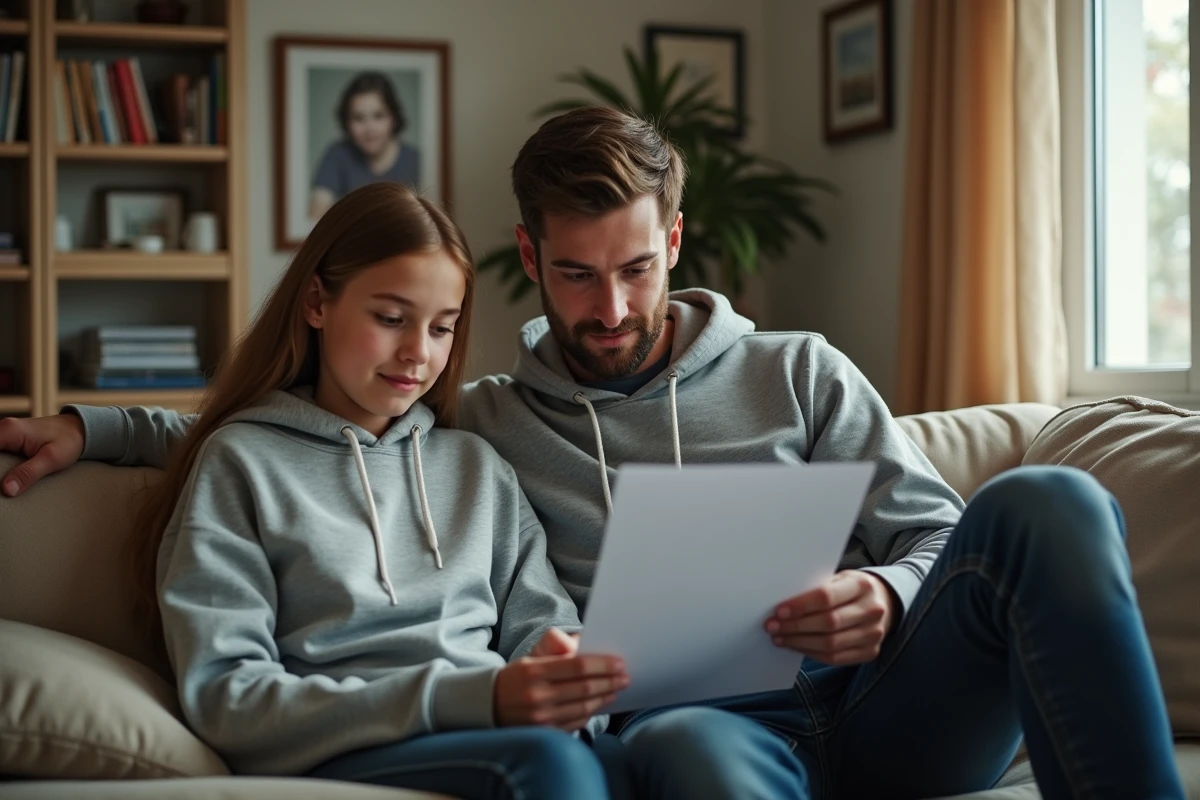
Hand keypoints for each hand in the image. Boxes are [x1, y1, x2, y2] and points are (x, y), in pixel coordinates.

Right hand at [0, 414, 85, 497]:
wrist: (81, 428)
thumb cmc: (70, 441)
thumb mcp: (52, 459)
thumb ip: (29, 473)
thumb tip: (6, 490)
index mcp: (9, 431)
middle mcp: (2, 429)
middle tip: (0, 492)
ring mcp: (4, 434)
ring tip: (1, 489)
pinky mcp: (8, 440)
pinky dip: (0, 466)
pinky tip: (3, 482)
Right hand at [495, 629, 627, 731]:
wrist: (490, 705)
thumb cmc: (519, 676)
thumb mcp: (532, 656)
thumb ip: (555, 646)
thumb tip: (582, 642)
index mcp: (535, 671)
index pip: (577, 666)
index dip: (602, 665)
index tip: (620, 663)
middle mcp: (538, 696)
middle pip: (585, 688)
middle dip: (610, 681)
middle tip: (626, 676)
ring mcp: (541, 718)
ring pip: (584, 707)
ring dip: (605, 698)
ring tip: (616, 689)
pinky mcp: (545, 732)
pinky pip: (576, 722)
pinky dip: (591, 712)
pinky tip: (600, 703)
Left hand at [765, 571, 897, 664]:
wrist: (884, 602)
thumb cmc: (850, 588)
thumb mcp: (839, 579)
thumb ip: (817, 588)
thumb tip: (783, 604)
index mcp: (862, 585)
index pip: (826, 597)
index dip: (800, 606)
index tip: (779, 611)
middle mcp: (872, 610)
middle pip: (828, 623)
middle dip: (795, 627)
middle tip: (772, 627)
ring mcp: (874, 634)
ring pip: (831, 645)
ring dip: (799, 643)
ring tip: (779, 638)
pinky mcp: (870, 652)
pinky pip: (836, 658)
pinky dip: (812, 654)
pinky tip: (796, 647)